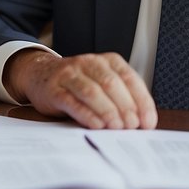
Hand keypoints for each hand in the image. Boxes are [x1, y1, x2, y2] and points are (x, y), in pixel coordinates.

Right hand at [4, 49, 157, 129]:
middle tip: (131, 126)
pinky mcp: (54, 89)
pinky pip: (72, 102)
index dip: (141, 101)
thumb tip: (141, 122)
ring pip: (92, 91)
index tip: (148, 122)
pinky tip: (97, 126)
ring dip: (107, 111)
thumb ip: (121, 97)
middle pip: (111, 84)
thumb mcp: (102, 82)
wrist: (40, 74)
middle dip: (125, 107)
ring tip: (116, 127)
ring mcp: (70, 74)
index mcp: (108, 61)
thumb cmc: (79, 84)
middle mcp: (89, 63)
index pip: (130, 78)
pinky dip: (87, 115)